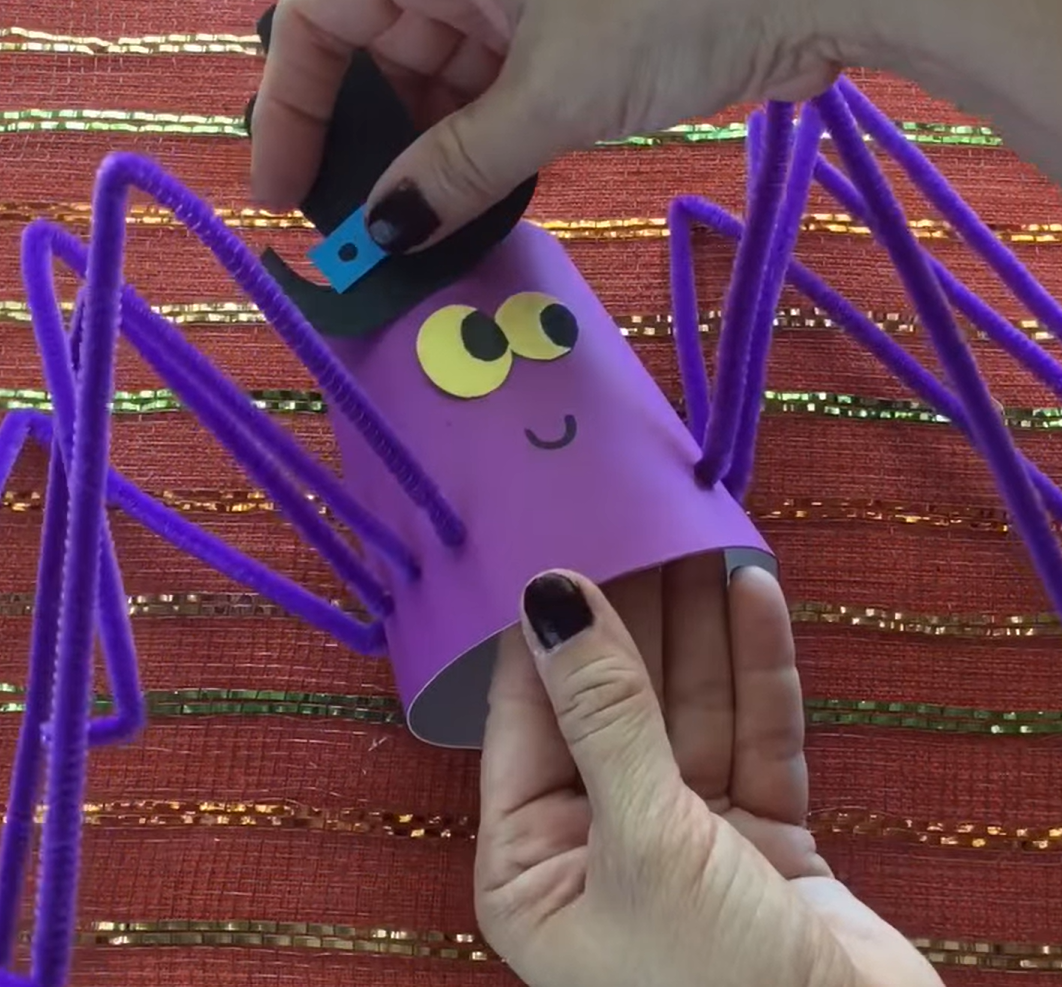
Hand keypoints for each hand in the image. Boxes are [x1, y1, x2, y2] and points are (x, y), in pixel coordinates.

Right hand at [250, 0, 872, 245]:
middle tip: (354, 230)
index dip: (291, 107)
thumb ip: (460, 165)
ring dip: (422, 158)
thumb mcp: (553, 92)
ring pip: (433, 80)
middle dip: (361, 143)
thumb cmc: (680, 3)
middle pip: (374, 51)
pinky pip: (489, 95)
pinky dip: (476, 150)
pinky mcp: (559, 35)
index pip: (317, 16)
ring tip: (411, 235)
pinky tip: (464, 205)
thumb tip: (387, 231)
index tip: (284, 195)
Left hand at [475, 558, 941, 986]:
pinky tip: (754, 590)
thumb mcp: (644, 837)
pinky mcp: (761, 836)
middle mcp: (598, 844)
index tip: (558, 539)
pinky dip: (758, 669)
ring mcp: (684, 838)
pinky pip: (754, 736)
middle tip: (643, 519)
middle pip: (612, 703)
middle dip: (633, 614)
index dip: (544, 628)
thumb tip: (550, 596)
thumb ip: (604, 712)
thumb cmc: (714, 983)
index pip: (525, 717)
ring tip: (697, 534)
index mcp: (532, 864)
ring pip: (687, 710)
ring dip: (698, 625)